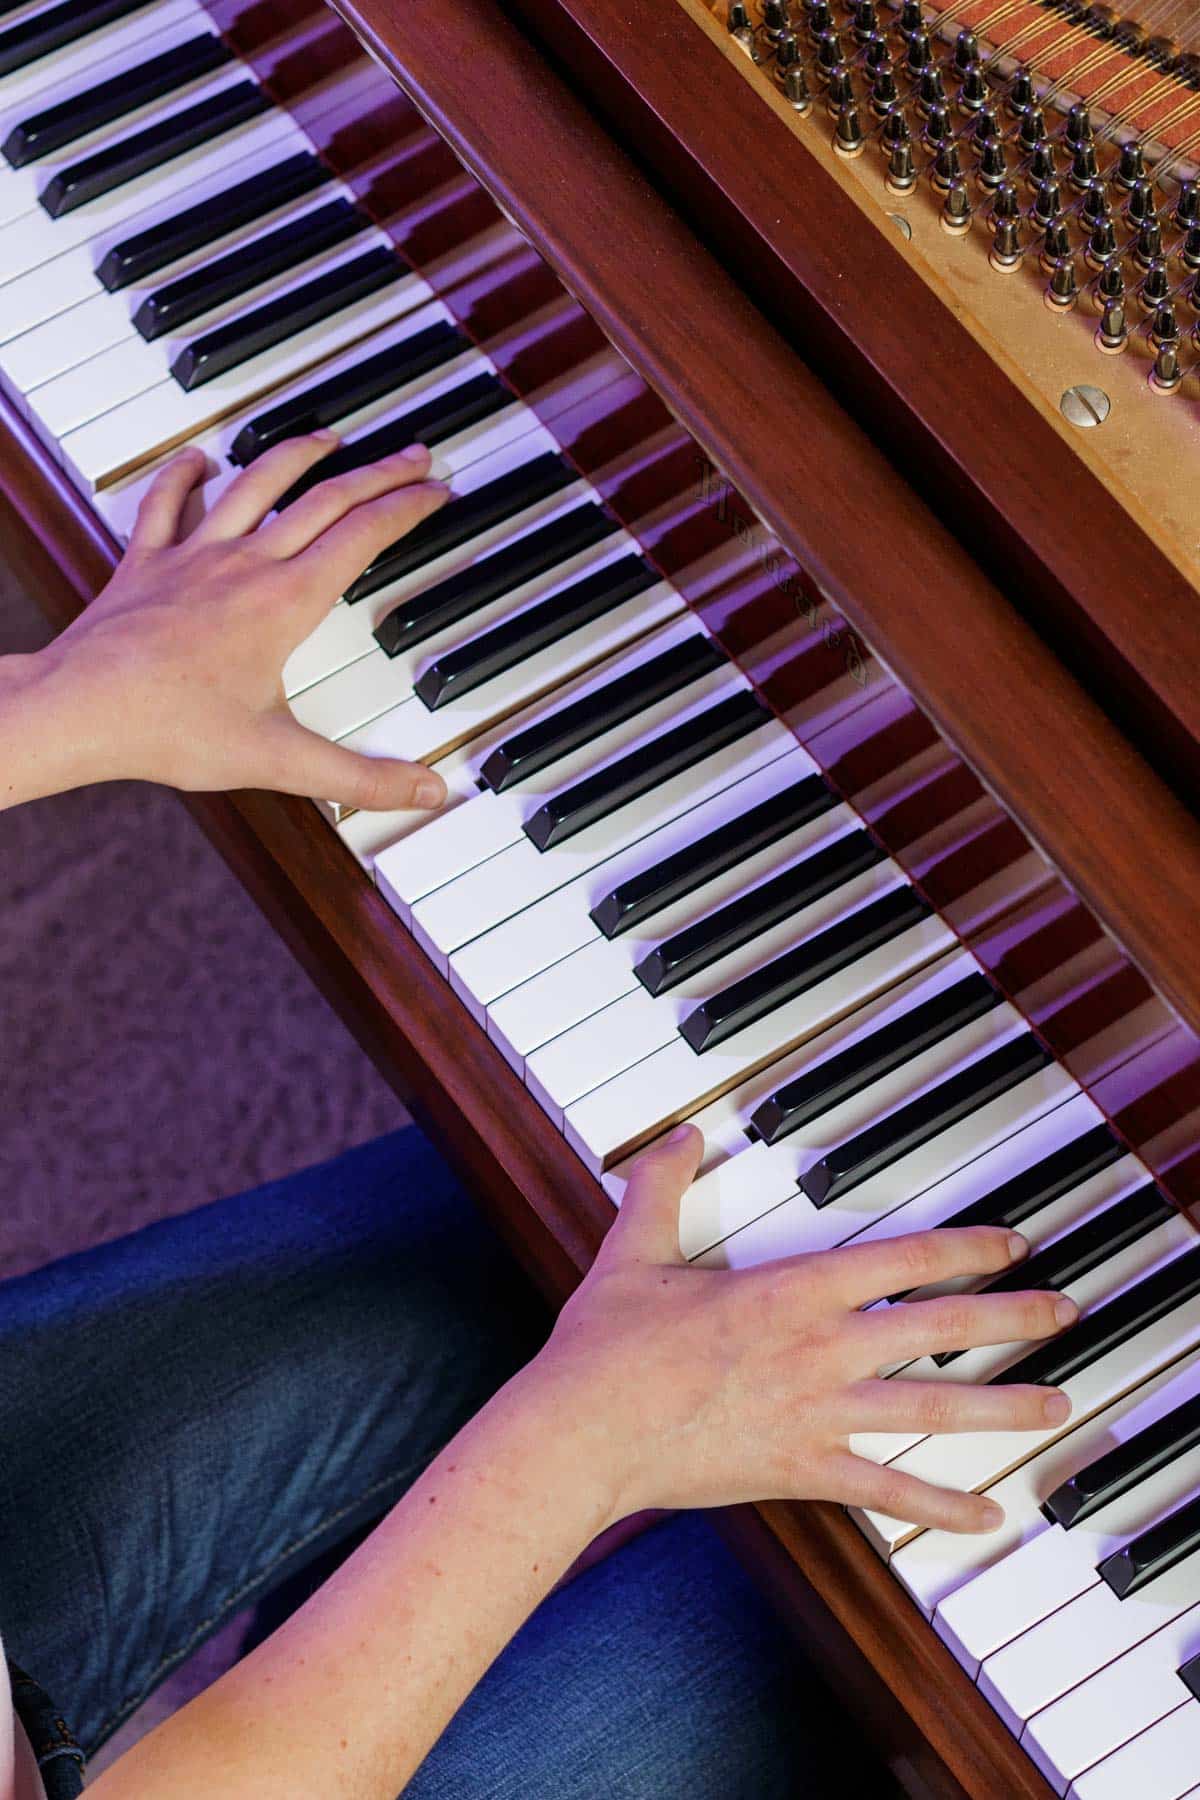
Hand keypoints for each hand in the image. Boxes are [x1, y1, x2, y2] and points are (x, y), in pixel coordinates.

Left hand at [42, 435, 449, 809]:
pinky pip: (169, 502)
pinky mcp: (147, 563)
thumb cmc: (170, 730)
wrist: (80, 709)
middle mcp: (244, 565)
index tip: (434, 492)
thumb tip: (425, 792)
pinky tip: (200, 458)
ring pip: (256, 485)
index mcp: (285, 602)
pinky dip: (186, 474)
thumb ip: (361, 778)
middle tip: (412, 456)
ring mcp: (193, 557)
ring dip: (298, 454)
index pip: (362, 536)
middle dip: (376, 473)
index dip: (406, 508)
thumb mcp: (280, 761)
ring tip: (328, 437)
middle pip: (323, 499)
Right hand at [532, 1125, 1075, 1532]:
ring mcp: (819, 1411)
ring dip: (1002, 1406)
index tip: (1010, 1246)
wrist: (585, 1430)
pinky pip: (887, 1490)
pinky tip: (986, 1517)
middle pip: (940, 1327)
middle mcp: (821, 1346)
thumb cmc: (608, 1345)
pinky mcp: (804, 1468)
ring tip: (1056, 1404)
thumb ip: (662, 1186)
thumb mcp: (633, 1250)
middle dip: (1012, 1318)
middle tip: (1063, 1312)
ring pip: (933, 1409)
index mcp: (791, 1288)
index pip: (903, 1259)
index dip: (966, 1249)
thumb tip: (677, 1136)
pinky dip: (940, 1506)